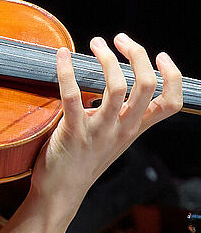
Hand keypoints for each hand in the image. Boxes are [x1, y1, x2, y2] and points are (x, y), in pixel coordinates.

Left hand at [34, 33, 181, 201]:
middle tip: (120, 39)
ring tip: (96, 43)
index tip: (161, 56)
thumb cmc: (83, 161)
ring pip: (117, 87)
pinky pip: (73, 95)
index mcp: (135, 128)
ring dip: (107, 58)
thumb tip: (112, 80)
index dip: (173, 76)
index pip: (171, 102)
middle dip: (137, 54)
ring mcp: (100, 130)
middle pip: (147, 85)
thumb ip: (118, 114)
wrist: (60, 192)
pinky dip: (66, 70)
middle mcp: (123, 128)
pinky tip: (61, 55)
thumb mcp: (112, 138)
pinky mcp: (73, 132)